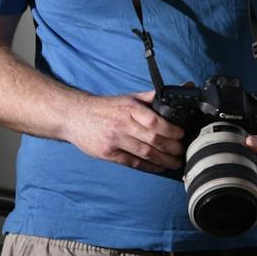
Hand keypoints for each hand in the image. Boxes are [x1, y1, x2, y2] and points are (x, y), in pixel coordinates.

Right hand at [63, 91, 184, 173]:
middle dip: (171, 148)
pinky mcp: (107, 154)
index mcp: (129, 108)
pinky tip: (159, 167)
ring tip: (176, 163)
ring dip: (164, 160)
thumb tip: (182, 88)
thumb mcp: (128, 98)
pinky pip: (132, 163)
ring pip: (144, 153)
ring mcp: (114, 140)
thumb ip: (152, 97)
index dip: (171, 130)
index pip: (154, 121)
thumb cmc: (105, 107)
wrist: (73, 116)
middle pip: (152, 139)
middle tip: (182, 151)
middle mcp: (122, 124)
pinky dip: (149, 167)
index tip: (181, 135)